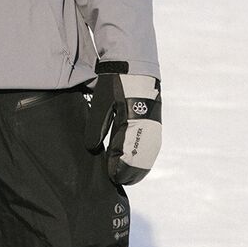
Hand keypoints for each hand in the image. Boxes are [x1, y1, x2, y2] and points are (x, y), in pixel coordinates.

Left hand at [85, 66, 160, 184]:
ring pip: (148, 156)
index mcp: (132, 123)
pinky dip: (143, 159)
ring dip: (136, 168)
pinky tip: (133, 162)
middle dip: (128, 172)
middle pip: (140, 160)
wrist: (134, 67)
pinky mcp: (154, 124)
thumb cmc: (115, 84)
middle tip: (114, 179)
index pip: (126, 155)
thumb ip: (97, 126)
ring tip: (123, 175)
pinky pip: (151, 148)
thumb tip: (92, 148)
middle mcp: (147, 128)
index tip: (109, 177)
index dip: (118, 168)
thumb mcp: (102, 103)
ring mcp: (153, 127)